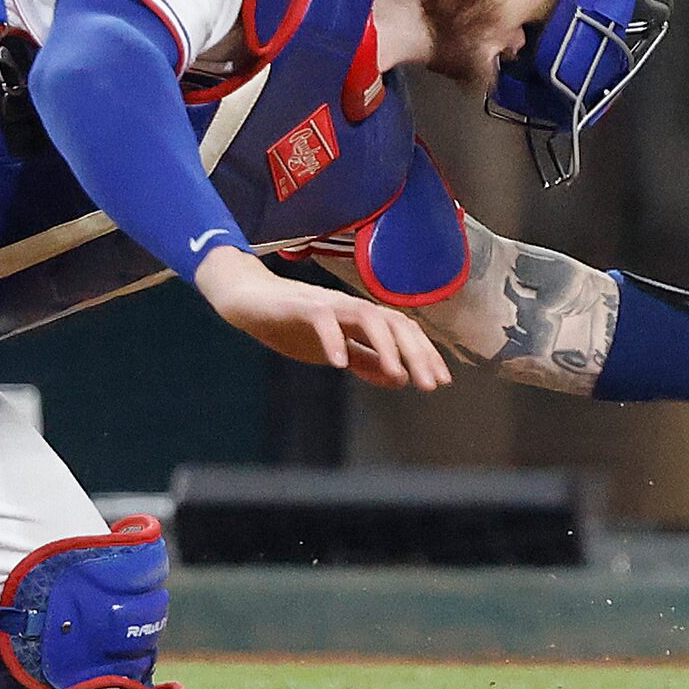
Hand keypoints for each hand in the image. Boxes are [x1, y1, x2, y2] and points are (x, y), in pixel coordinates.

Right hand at [193, 246, 450, 391]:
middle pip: (394, 322)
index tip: (441, 381)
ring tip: (397, 374)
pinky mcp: (299, 305)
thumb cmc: (291, 324)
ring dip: (385, 346)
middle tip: (430, 385)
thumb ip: (366, 360)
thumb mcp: (335, 349)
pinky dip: (333, 339)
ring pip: (367, 315)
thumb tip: (400, 378)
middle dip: (416, 353)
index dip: (424, 353)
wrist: (247, 302)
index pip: (402, 331)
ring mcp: (327, 304)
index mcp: (360, 320)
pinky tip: (339, 364)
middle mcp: (350, 308)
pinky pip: (322, 318)